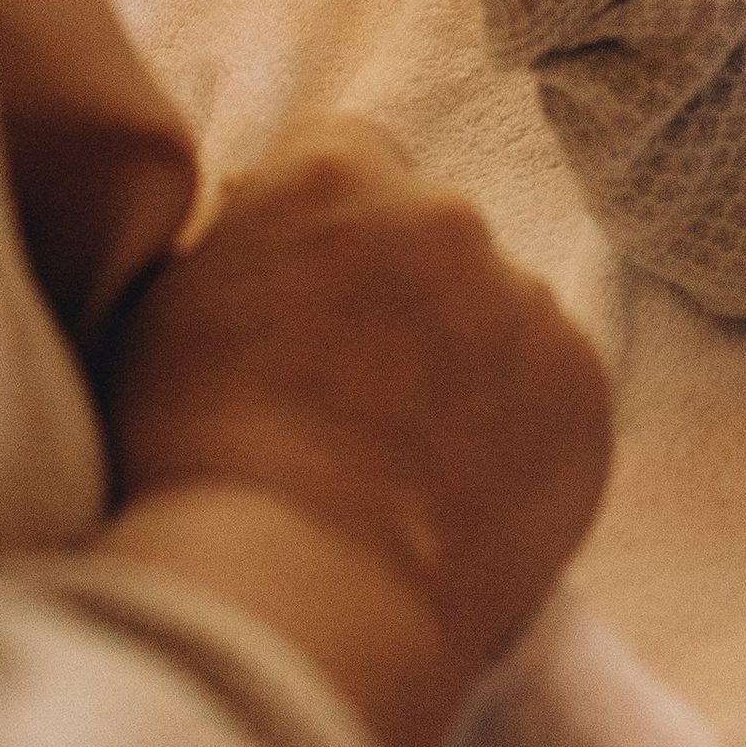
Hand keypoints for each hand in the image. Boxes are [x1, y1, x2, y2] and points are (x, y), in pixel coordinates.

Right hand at [102, 126, 610, 746]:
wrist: (289, 591)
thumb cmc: (190, 460)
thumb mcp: (161, 312)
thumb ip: (233, 240)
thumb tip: (259, 206)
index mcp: (335, 177)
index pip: (348, 155)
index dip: (327, 225)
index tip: (310, 293)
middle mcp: (447, 216)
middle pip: (431, 233)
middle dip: (402, 291)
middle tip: (355, 392)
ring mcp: (527, 300)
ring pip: (499, 313)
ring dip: (466, 362)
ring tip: (404, 464)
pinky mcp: (584, 388)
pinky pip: (552, 391)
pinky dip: (519, 430)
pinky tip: (460, 496)